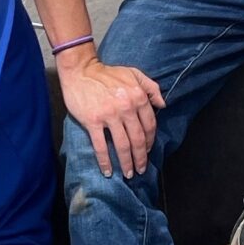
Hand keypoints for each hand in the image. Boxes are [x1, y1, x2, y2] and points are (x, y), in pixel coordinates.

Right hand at [59, 54, 164, 177]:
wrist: (81, 70)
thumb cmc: (107, 73)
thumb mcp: (134, 74)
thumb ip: (151, 88)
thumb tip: (163, 105)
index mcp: (138, 97)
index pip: (149, 126)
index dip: (150, 142)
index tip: (147, 152)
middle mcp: (126, 108)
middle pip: (138, 139)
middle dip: (141, 158)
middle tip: (141, 170)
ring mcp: (109, 116)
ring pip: (122, 145)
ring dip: (126, 163)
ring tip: (128, 174)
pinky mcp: (93, 121)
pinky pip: (100, 146)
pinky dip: (105, 161)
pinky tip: (108, 171)